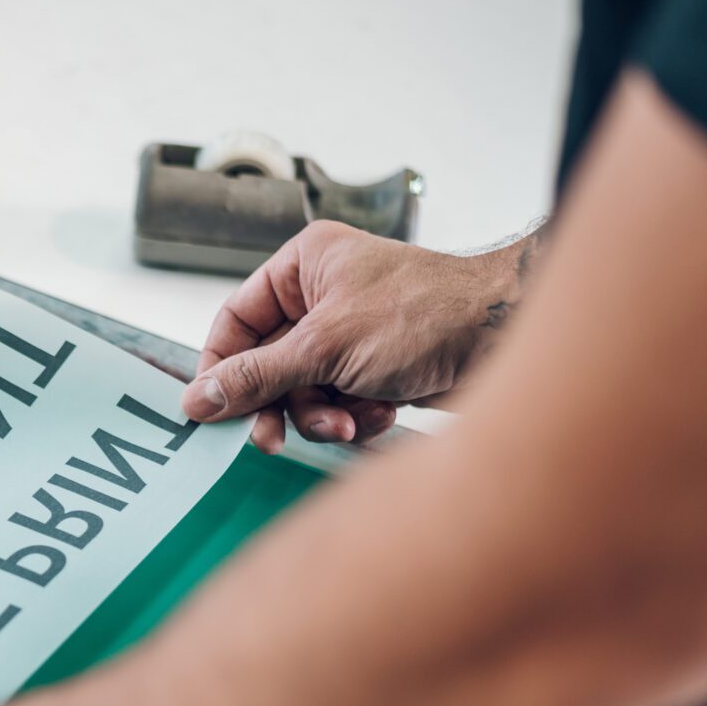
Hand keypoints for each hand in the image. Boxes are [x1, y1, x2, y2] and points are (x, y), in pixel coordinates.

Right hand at [182, 220, 531, 452]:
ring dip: (321, 415)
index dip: (221, 367)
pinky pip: (338, 403)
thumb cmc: (426, 314)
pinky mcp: (375, 368)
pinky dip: (354, 416)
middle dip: (278, 404)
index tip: (210, 410)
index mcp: (303, 266)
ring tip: (349, 422)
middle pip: (267, 365)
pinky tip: (381, 414)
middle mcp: (323, 296)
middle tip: (271, 439)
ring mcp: (349, 335)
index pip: (236, 320)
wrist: (508, 338)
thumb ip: (258, 375)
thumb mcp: (327, 346)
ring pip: (302, 392)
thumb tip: (198, 399)